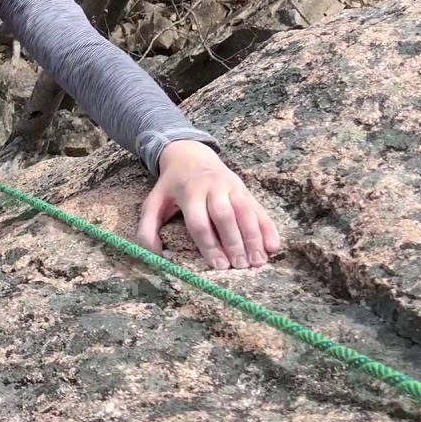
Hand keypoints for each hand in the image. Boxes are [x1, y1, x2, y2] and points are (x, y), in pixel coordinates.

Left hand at [136, 140, 280, 268]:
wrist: (190, 154)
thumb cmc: (171, 186)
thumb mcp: (153, 202)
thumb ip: (147, 228)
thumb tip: (152, 254)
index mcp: (189, 192)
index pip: (200, 222)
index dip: (209, 245)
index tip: (218, 265)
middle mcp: (213, 188)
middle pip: (225, 216)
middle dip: (233, 242)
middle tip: (239, 266)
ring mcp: (232, 187)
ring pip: (245, 212)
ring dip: (253, 238)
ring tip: (257, 262)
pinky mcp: (245, 190)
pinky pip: (259, 209)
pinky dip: (268, 228)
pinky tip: (273, 247)